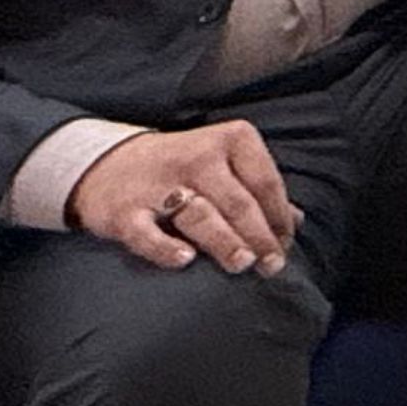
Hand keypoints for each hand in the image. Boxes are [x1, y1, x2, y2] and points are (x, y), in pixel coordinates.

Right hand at [71, 121, 299, 273]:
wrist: (107, 164)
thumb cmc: (182, 169)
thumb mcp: (224, 165)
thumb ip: (258, 190)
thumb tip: (298, 221)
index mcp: (229, 140)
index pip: (265, 181)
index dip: (279, 218)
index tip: (286, 247)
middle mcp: (197, 156)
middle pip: (238, 202)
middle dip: (259, 236)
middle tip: (272, 266)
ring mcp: (158, 184)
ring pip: (201, 215)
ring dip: (225, 241)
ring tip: (243, 264)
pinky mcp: (125, 211)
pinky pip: (147, 233)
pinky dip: (165, 247)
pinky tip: (186, 260)